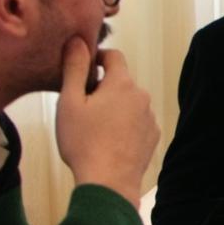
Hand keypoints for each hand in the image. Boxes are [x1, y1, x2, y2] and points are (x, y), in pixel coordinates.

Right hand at [55, 38, 158, 207]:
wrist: (109, 182)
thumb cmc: (84, 142)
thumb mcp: (70, 102)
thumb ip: (75, 68)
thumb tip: (78, 41)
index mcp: (122, 83)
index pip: (114, 56)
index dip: (97, 58)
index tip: (84, 68)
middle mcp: (142, 96)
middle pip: (121, 81)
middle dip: (103, 87)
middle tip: (82, 106)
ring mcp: (150, 117)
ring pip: (130, 103)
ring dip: (115, 107)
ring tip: (94, 128)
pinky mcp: (153, 136)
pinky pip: (137, 121)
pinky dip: (124, 125)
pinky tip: (109, 140)